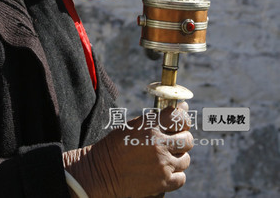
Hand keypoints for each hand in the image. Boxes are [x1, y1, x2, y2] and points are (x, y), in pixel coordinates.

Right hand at [63, 103, 192, 197]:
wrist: (101, 173)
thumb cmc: (116, 145)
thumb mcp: (134, 125)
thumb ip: (158, 117)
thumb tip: (183, 106)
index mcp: (151, 127)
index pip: (180, 117)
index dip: (183, 118)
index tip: (180, 121)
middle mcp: (159, 145)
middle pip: (188, 139)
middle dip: (182, 139)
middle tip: (172, 141)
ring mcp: (162, 165)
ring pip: (186, 159)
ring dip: (178, 157)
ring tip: (165, 157)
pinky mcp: (163, 184)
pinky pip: (182, 177)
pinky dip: (176, 174)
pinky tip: (165, 171)